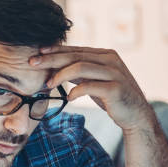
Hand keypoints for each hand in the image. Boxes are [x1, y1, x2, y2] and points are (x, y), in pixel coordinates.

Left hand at [29, 45, 154, 132]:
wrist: (135, 114)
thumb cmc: (111, 97)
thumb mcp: (93, 81)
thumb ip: (79, 72)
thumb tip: (54, 68)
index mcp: (104, 55)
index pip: (75, 49)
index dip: (55, 51)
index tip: (37, 54)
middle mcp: (110, 60)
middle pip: (75, 56)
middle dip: (51, 59)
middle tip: (33, 63)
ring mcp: (114, 73)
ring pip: (80, 67)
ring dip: (60, 75)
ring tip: (48, 84)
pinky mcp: (115, 88)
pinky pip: (89, 86)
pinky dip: (75, 91)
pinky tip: (68, 98)